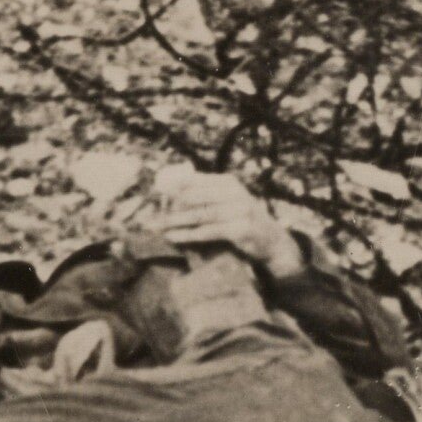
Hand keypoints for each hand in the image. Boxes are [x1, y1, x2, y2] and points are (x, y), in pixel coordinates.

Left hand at [151, 169, 305, 279]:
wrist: (272, 241)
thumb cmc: (242, 222)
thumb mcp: (228, 203)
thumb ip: (206, 196)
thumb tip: (172, 190)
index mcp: (228, 182)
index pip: (195, 180)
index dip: (173, 187)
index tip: (153, 194)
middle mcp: (235, 192)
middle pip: (194, 197)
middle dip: (170, 206)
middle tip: (149, 214)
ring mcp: (239, 210)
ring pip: (199, 214)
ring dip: (175, 221)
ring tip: (157, 227)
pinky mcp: (240, 229)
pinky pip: (208, 231)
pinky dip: (188, 235)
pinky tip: (173, 237)